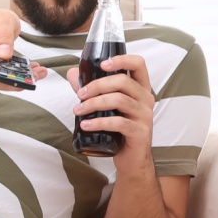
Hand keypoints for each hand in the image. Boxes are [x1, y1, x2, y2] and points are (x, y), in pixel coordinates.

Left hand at [67, 53, 154, 170]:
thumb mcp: (106, 105)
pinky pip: (119, 122)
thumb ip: (91, 89)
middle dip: (97, 85)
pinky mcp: (140, 132)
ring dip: (93, 104)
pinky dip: (98, 122)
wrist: (131, 157)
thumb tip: (72, 73)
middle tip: (79, 94)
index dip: (122, 59)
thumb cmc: (118, 128)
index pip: (138, 64)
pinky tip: (85, 125)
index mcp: (140, 88)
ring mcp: (145, 115)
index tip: (102, 64)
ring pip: (119, 100)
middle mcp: (146, 98)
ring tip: (77, 110)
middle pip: (123, 81)